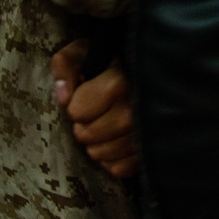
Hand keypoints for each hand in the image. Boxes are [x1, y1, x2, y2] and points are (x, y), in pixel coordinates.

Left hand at [52, 39, 138, 178]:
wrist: (155, 69)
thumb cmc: (115, 59)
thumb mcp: (86, 50)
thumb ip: (66, 65)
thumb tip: (63, 96)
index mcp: (119, 83)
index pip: (77, 111)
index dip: (77, 103)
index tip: (89, 93)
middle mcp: (134, 111)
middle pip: (87, 135)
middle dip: (85, 124)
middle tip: (98, 111)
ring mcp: (145, 135)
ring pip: (101, 154)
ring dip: (97, 142)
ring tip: (108, 125)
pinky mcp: (151, 152)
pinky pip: (119, 168)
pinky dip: (113, 158)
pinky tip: (118, 140)